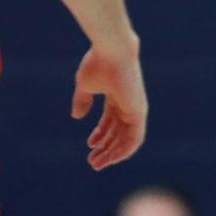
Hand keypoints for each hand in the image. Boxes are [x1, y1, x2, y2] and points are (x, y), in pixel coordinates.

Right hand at [71, 47, 147, 169]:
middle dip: (105, 148)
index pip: (110, 120)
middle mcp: (128, 103)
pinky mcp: (138, 112)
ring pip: (126, 139)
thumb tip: (77, 116)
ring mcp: (135, 108)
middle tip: (92, 162)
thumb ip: (82, 100)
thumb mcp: (85, 85)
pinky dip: (124, 150)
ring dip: (112, 153)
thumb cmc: (98, 64)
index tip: (90, 145)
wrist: (112, 51)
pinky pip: (135, 138)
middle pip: (118, 132)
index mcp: (116, 95)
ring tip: (97, 164)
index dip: (100, 134)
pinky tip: (112, 159)